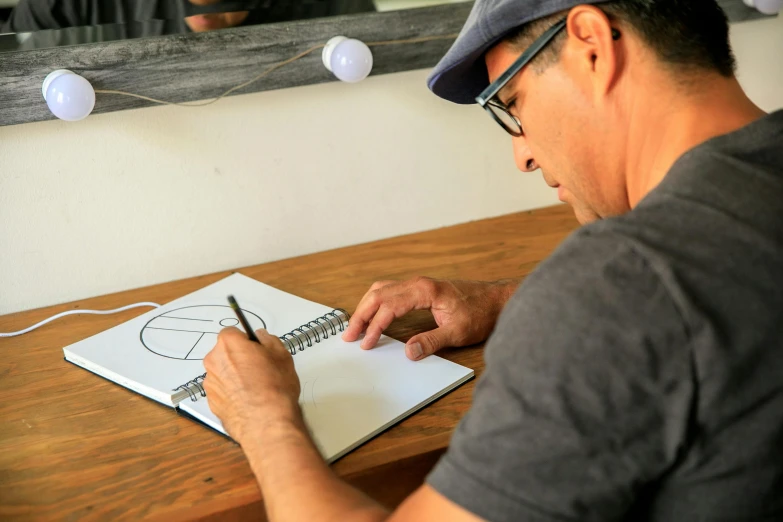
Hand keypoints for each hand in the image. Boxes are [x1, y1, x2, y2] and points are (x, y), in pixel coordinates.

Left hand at [203, 327, 300, 444]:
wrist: (266, 422)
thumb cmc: (274, 388)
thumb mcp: (281, 355)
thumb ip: (268, 340)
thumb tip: (262, 337)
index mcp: (229, 344)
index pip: (232, 333)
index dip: (246, 340)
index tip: (256, 348)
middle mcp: (214, 361)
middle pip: (224, 353)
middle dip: (238, 357)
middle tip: (259, 368)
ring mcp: (211, 383)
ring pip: (222, 373)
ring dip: (234, 376)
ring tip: (255, 387)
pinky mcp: (211, 402)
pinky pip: (222, 391)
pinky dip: (231, 393)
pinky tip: (248, 400)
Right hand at [341, 277, 517, 359]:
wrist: (498, 300)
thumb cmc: (481, 313)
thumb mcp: (457, 332)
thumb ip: (431, 342)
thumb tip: (408, 352)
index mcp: (424, 291)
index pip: (389, 307)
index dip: (374, 326)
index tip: (366, 343)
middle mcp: (418, 283)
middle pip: (379, 295)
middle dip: (361, 315)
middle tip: (349, 335)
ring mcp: (418, 284)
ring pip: (382, 290)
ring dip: (366, 307)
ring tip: (356, 326)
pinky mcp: (421, 288)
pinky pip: (390, 290)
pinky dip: (376, 302)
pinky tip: (373, 314)